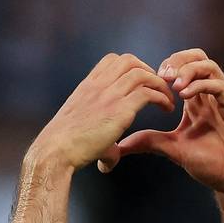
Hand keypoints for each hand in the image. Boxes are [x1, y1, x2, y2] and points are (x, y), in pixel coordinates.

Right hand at [28, 54, 176, 172]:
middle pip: (130, 60)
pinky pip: (148, 93)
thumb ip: (102, 142)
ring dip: (159, 84)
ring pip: (141, 73)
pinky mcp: (119, 110)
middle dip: (148, 71)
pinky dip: (161, 97)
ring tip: (167, 99)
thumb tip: (108, 162)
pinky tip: (166, 109)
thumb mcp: (82, 133)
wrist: (55, 151)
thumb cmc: (65, 147)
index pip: (112, 60)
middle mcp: (99, 86)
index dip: (131, 66)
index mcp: (88, 86)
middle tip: (157, 89)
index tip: (140, 82)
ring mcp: (109, 95)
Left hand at [106, 50, 223, 197]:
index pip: (183, 67)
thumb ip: (149, 142)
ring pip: (209, 66)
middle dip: (177, 61)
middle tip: (161, 75)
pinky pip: (220, 86)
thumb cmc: (212, 165)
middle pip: (197, 57)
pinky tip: (185, 96)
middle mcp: (211, 96)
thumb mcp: (173, 149)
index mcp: (197, 100)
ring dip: (188, 70)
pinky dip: (201, 85)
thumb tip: (120, 145)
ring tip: (173, 85)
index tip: (151, 80)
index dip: (167, 67)